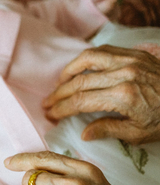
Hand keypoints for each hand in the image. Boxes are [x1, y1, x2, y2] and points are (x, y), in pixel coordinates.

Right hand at [43, 45, 159, 144]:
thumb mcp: (139, 133)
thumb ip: (109, 130)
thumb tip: (84, 132)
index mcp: (123, 96)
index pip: (81, 100)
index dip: (61, 108)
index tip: (50, 115)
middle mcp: (123, 74)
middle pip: (79, 81)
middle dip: (59, 93)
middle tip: (46, 104)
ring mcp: (130, 60)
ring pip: (88, 60)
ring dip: (68, 72)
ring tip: (58, 84)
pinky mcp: (136, 54)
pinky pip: (104, 51)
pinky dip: (87, 59)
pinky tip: (79, 69)